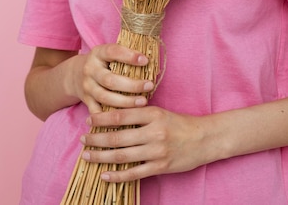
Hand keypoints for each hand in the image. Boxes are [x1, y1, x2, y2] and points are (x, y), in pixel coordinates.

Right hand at [71, 44, 153, 113]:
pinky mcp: (86, 102)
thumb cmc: (102, 63)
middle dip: (132, 85)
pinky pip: (98, 113)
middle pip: (110, 80)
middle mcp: (90, 70)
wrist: (75, 74)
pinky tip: (126, 119)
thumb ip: (125, 55)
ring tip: (143, 101)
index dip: (129, 56)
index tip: (145, 60)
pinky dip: (111, 118)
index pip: (112, 52)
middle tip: (150, 85)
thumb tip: (149, 60)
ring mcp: (87, 87)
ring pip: (105, 98)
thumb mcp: (109, 53)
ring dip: (126, 102)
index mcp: (98, 53)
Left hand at [80, 106, 215, 180]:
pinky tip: (105, 175)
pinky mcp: (160, 167)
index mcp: (153, 114)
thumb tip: (114, 116)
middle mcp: (153, 132)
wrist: (204, 138)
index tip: (88, 121)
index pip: (121, 115)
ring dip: (101, 157)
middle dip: (96, 139)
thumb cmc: (180, 123)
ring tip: (87, 156)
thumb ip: (140, 114)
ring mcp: (157, 151)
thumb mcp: (160, 112)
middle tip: (82, 140)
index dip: (102, 119)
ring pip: (122, 155)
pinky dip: (117, 175)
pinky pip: (134, 173)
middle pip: (118, 137)